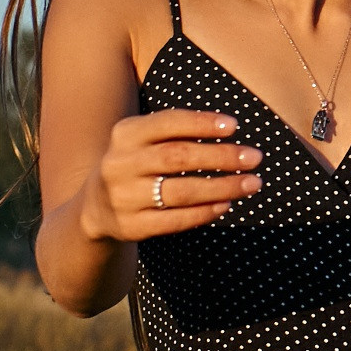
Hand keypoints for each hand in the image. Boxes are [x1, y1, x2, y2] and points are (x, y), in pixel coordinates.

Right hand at [78, 109, 262, 240]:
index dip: (201, 123)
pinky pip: (174, 221)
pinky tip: (226, 205)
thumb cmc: (137, 165)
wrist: (95, 209)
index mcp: (124, 134)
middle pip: (177, 158)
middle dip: (221, 157)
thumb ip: (177, 134)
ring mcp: (122, 198)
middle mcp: (119, 164)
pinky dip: (204, 213)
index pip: (167, 123)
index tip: (235, 126)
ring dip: (222, 187)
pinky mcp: (130, 227)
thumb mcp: (143, 142)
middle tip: (255, 158)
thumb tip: (230, 129)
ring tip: (251, 184)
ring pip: (180, 192)